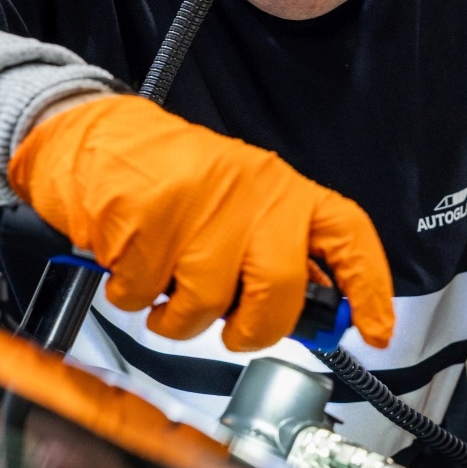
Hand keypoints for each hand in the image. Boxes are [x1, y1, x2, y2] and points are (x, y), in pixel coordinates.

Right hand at [8, 95, 393, 350]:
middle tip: (231, 327)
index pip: (346, 235)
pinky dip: (132, 296)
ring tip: (164, 287)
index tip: (374, 330)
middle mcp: (248, 192)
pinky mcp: (145, 218)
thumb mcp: (240, 200)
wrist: (92, 137)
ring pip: (205, 304)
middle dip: (253, 328)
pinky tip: (130, 264)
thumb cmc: (166, 175)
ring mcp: (197, 204)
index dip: (369, 288)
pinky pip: (145, 296)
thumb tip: (315, 315)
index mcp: (281, 187)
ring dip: (178, 317)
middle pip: (278, 290)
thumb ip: (278, 249)